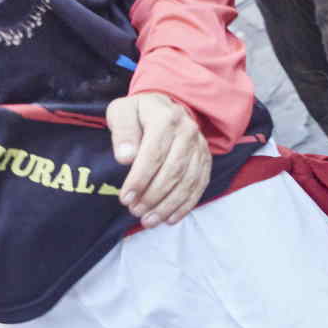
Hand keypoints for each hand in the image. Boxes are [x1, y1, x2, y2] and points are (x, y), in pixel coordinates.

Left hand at [108, 92, 211, 227]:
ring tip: (148, 220)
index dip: (140, 179)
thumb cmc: (138, 113)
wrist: (165, 107)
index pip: (154, 153)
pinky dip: (185, 205)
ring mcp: (199, 145)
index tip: (125, 198)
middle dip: (153, 196)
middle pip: (173, 170)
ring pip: (187, 181)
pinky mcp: (205, 159)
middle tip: (135, 211)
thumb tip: (126, 157)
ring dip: (168, 205)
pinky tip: (169, 219)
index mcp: (165, 118)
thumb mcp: (122, 112)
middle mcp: (187, 131)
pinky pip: (199, 186)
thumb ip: (122, 132)